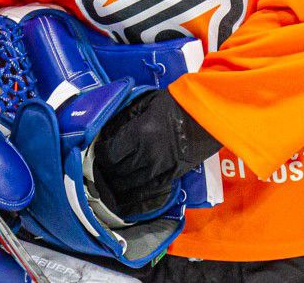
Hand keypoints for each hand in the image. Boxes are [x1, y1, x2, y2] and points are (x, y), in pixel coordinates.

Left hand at [90, 91, 219, 217]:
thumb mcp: (146, 103)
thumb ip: (125, 117)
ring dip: (115, 187)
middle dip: (104, 172)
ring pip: (129, 186)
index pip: (110, 153)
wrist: (206, 118)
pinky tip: (124, 201)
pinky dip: (133, 200)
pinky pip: (147, 195)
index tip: (97, 153)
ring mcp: (159, 169)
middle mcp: (147, 155)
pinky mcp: (170, 178)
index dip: (100, 155)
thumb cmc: (176, 105)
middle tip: (98, 170)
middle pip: (117, 172)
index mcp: (139, 134)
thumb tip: (108, 129)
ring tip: (107, 186)